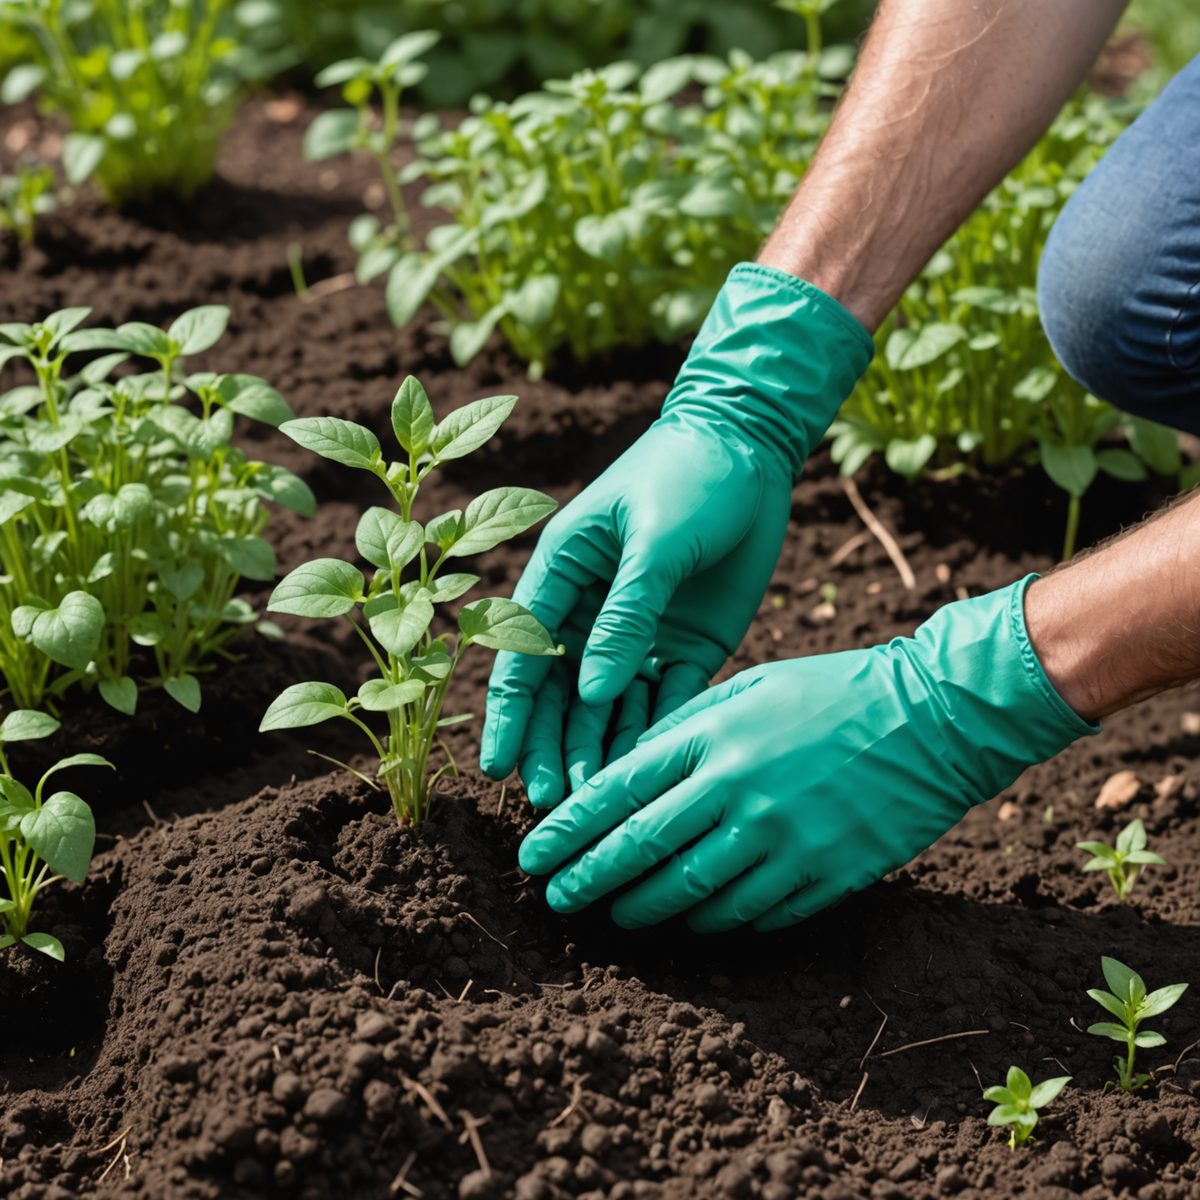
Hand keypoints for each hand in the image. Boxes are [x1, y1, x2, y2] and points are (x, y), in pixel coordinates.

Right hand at [480, 263, 874, 805]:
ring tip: (597, 799)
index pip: (523, 654)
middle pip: (563, 694)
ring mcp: (639, 633)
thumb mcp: (654, 540)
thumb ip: (627, 614)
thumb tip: (596, 695)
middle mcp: (593, 612)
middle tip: (553, 800)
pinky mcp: (685, 646)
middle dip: (555, 746)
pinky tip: (648, 768)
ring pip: (610, 707)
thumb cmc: (688, 475)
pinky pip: (666, 699)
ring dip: (601, 748)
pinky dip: (656, 730)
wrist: (752, 446)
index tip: (498, 766)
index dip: (509, 713)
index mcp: (564, 575)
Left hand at [518, 577, 1096, 931]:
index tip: (532, 855)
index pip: (618, 791)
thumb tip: (628, 773)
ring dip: (643, 911)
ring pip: (692, 894)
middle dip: (588, 880)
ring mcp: (785, 838)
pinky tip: (691, 924)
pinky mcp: (826, 873)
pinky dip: (713, 923)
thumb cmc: (832, 691)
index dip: (567, 830)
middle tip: (554, 899)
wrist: (935, 715)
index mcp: (715, 735)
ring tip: (614, 916)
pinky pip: (753, 915)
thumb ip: (686, 727)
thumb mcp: (750, 686)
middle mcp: (742, 790)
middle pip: (642, 850)